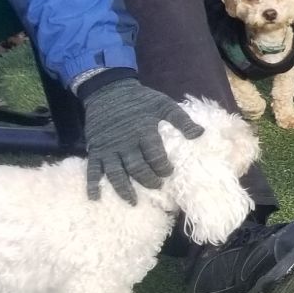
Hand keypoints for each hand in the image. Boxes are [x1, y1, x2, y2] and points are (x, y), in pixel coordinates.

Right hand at [81, 79, 203, 203]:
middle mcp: (125, 144)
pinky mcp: (95, 149)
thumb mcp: (163, 104)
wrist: (107, 90)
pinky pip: (93, 169)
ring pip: (116, 173)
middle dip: (148, 180)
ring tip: (133, 202)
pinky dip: (93, 184)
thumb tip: (200, 134)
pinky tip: (95, 197)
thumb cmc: (139, 99)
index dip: (163, 167)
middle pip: (137, 168)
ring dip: (124, 189)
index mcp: (143, 132)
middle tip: (157, 187)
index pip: (155, 156)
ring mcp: (108, 148)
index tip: (169, 173)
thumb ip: (181, 120)